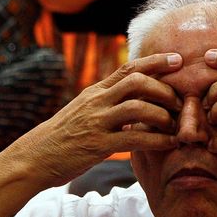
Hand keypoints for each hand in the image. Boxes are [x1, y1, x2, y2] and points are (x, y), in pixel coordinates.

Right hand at [20, 53, 182, 187]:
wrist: (36, 156)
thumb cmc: (65, 135)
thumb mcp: (85, 109)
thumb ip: (109, 100)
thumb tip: (137, 96)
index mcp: (96, 91)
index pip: (129, 67)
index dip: (156, 61)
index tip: (178, 60)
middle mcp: (97, 101)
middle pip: (136, 82)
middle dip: (164, 89)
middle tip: (180, 100)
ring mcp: (96, 122)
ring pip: (137, 108)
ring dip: (162, 114)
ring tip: (175, 124)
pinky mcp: (97, 145)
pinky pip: (133, 139)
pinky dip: (156, 140)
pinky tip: (169, 143)